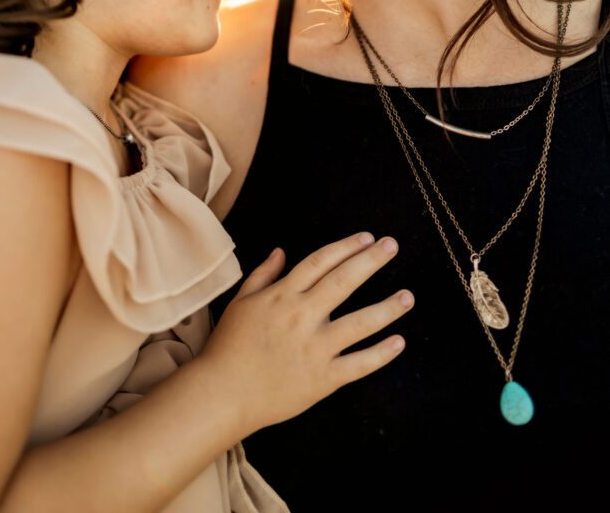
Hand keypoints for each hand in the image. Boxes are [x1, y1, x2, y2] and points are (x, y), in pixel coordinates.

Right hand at [199, 233, 412, 437]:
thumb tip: (281, 251)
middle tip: (392, 246)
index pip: (319, 262)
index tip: (367, 237)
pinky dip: (381, 354)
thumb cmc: (228, 346)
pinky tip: (399, 341)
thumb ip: (263, 274)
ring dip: (387, 308)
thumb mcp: (240, 302)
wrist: (222, 394)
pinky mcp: (322, 379)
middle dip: (370, 261)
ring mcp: (314, 349)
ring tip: (408, 296)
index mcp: (282, 296)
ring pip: (359, 323)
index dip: (345, 247)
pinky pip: (358, 364)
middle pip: (343, 282)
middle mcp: (302, 317)